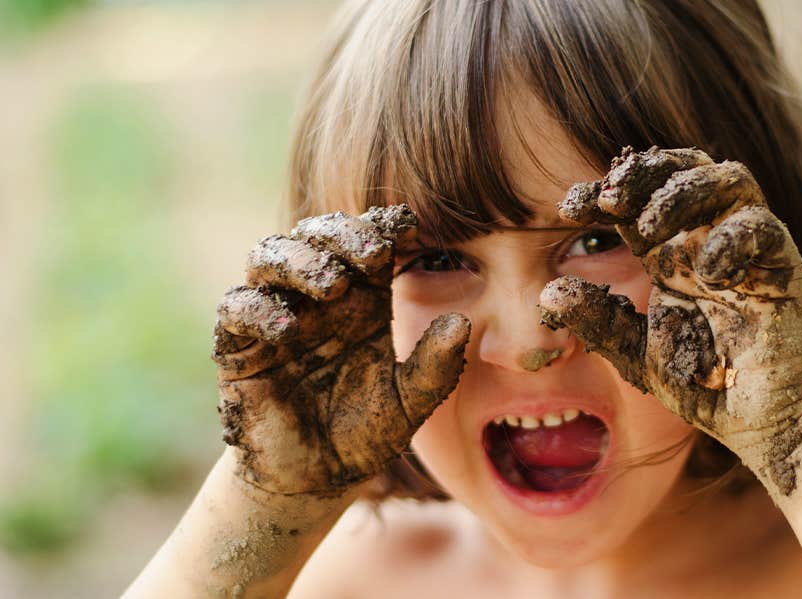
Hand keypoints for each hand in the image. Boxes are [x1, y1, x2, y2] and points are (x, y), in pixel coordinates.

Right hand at [212, 205, 470, 495]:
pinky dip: (257, 308)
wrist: (316, 480)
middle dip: (342, 233)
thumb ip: (435, 365)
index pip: (368, 242)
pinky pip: (236, 307)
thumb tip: (461, 322)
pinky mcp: (240, 346)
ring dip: (299, 260)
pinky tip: (287, 328)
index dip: (384, 226)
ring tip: (331, 284)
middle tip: (372, 252)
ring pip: (269, 255)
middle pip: (317, 234)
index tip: (408, 228)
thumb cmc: (366, 433)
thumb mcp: (411, 402)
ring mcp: (276, 315)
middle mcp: (318, 298)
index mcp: (363, 299)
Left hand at [538, 147, 801, 497]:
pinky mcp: (782, 266)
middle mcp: (708, 240)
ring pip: (728, 178)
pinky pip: (762, 226)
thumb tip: (547, 292)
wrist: (761, 422)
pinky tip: (708, 273)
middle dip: (644, 173)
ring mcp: (748, 249)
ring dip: (685, 192)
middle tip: (610, 200)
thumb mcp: (636, 353)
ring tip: (651, 228)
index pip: (638, 199)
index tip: (569, 208)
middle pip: (684, 169)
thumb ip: (599, 321)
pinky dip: (731, 238)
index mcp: (670, 254)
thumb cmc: (706, 385)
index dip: (603, 191)